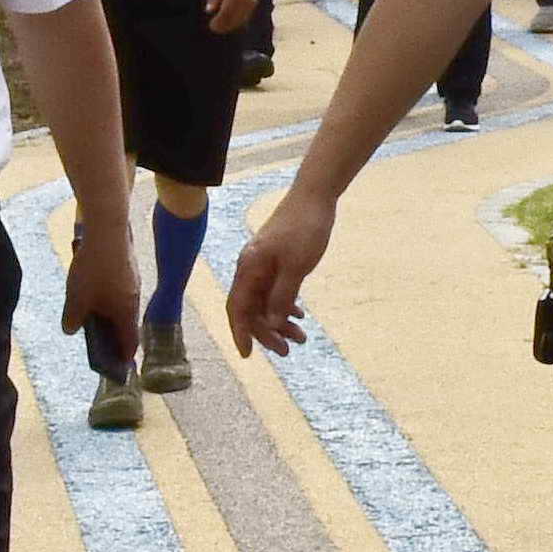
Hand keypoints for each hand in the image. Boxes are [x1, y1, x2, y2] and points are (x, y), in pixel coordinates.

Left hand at [63, 208, 139, 344]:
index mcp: (126, 311)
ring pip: (122, 304)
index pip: (129, 341)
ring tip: (92, 316)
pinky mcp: (128, 267)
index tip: (119, 367)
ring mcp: (133, 281)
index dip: (123, 356)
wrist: (107, 231)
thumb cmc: (93, 269)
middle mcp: (134, 299)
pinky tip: (94, 290)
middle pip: (126, 323)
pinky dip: (109, 297)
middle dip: (114, 334)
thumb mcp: (77, 297)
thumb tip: (70, 329)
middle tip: (101, 342)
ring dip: (110, 313)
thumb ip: (73, 318)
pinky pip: (120, 289)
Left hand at [205, 0, 259, 32]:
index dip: (219, 21)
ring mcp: (252, 2)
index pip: (227, 11)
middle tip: (214, 28)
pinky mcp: (254, 4)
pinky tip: (228, 22)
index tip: (211, 25)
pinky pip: (245, 17)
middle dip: (224, 25)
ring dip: (230, 25)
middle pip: (234, 18)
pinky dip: (236, 22)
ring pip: (240, 20)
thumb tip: (209, 11)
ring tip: (220, 27)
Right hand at [227, 183, 337, 358]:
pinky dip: (286, 304)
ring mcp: (264, 264)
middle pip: (252, 308)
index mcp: (249, 268)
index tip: (248, 354)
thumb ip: (282, 295)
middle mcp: (251, 268)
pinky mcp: (277, 260)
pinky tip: (300, 315)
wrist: (314, 196)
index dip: (241, 332)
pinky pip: (276, 289)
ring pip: (265, 300)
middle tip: (287, 351)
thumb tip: (270, 323)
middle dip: (267, 332)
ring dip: (280, 320)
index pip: (238, 308)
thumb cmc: (304, 228)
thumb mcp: (296, 266)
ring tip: (301, 338)